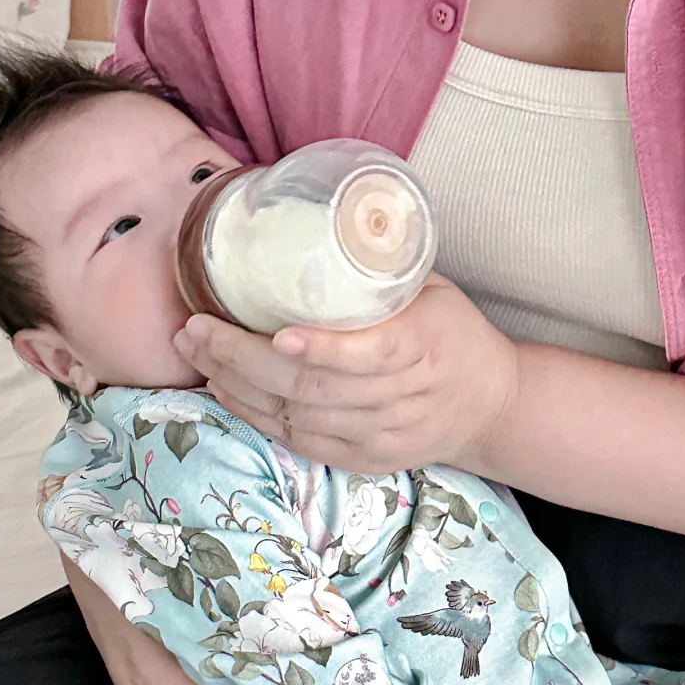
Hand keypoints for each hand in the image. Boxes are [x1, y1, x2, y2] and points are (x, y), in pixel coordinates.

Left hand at [173, 274, 520, 475]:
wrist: (489, 405)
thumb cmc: (451, 332)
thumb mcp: (431, 290)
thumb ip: (377, 272)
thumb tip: (308, 223)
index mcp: (425, 346)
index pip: (372, 354)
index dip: (324, 349)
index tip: (278, 335)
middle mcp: (402, 399)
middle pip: (314, 389)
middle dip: (244, 360)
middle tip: (196, 328)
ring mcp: (381, 436)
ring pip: (298, 418)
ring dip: (238, 387)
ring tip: (196, 352)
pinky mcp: (364, 460)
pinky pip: (300, 442)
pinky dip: (256, 416)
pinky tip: (224, 389)